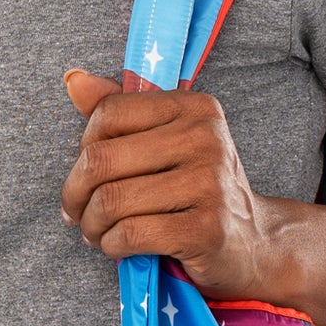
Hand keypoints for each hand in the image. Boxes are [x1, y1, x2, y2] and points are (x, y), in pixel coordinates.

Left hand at [59, 68, 290, 299]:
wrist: (252, 242)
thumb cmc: (197, 190)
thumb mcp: (165, 142)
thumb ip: (119, 111)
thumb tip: (74, 79)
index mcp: (193, 107)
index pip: (109, 114)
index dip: (85, 148)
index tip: (90, 174)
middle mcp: (205, 138)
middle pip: (102, 159)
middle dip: (76, 194)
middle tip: (77, 213)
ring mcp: (209, 184)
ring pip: (111, 201)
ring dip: (92, 224)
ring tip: (97, 232)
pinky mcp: (205, 229)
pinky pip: (130, 234)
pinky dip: (112, 245)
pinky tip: (119, 246)